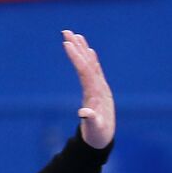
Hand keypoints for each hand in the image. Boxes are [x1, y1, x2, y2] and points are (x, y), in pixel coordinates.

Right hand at [61, 30, 114, 148]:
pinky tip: (87, 50)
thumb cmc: (97, 136)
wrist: (104, 141)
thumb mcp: (94, 130)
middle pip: (88, 63)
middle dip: (78, 47)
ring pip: (91, 64)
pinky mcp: (98, 90)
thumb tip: (84, 113)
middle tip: (66, 31)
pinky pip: (93, 70)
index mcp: (97, 94)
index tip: (67, 43)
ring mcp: (100, 87)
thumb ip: (91, 121)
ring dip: (82, 49)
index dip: (77, 57)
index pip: (85, 71)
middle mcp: (100, 87)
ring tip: (74, 34)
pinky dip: (89, 59)